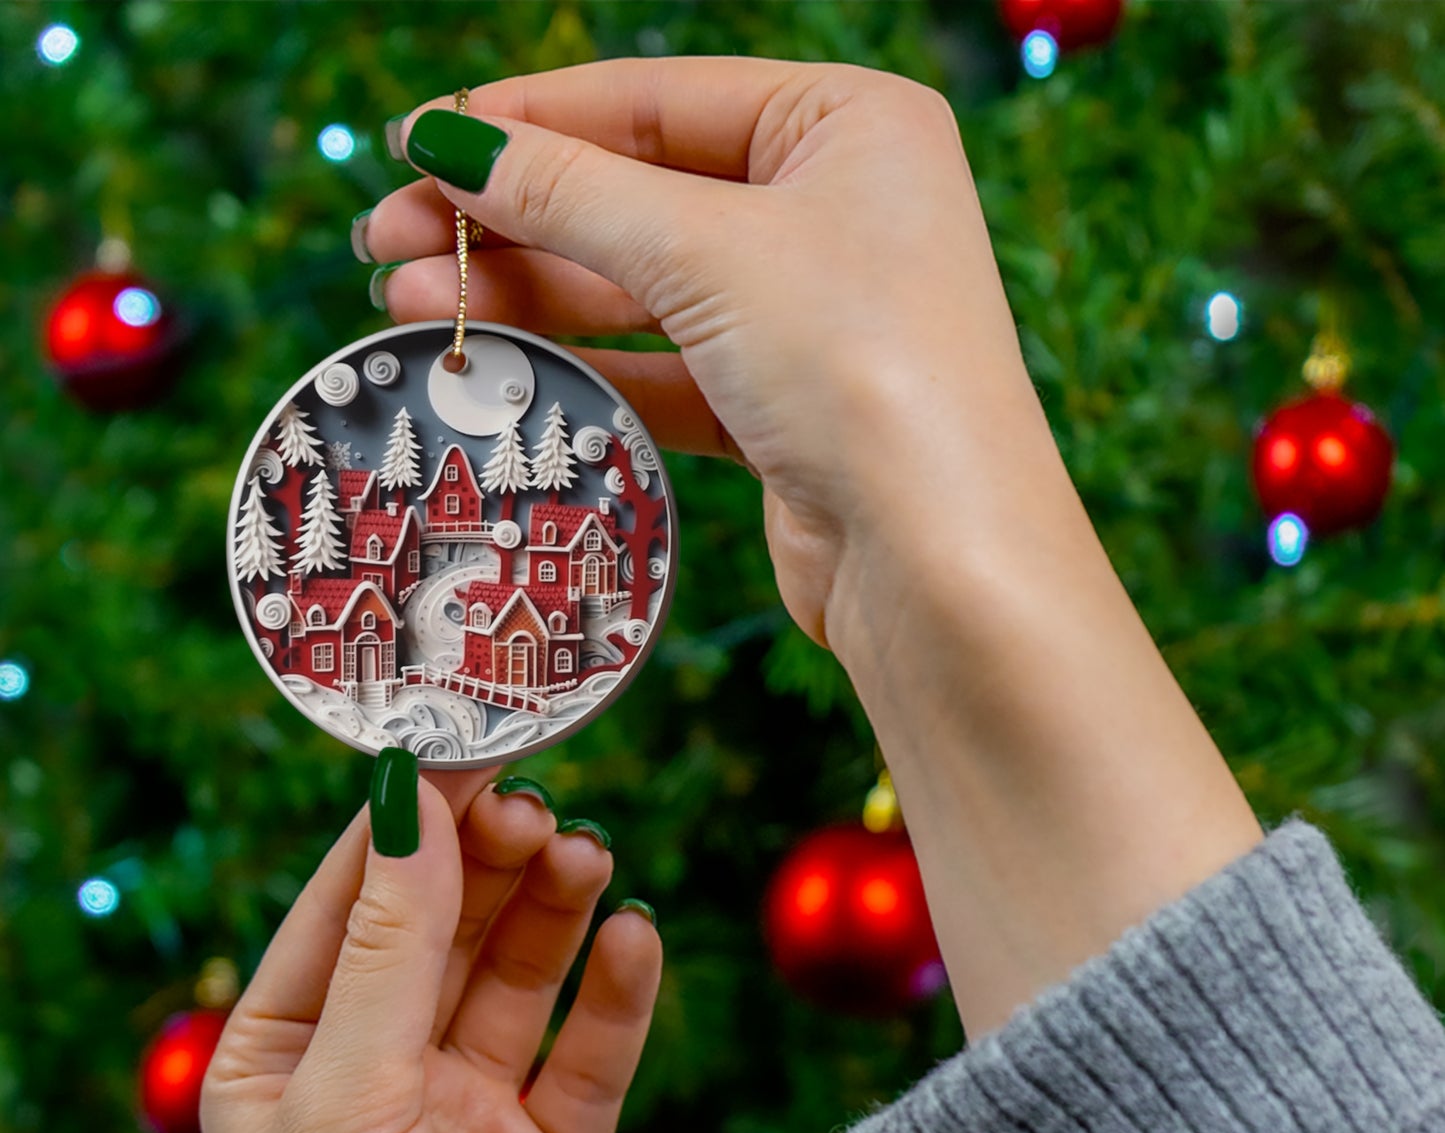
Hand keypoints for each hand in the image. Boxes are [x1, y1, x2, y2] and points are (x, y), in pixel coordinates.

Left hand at [201, 763, 661, 1132]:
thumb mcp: (346, 1095)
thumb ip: (391, 947)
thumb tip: (411, 803)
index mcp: (290, 1053)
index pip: (352, 902)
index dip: (408, 824)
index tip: (466, 747)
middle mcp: (380, 1073)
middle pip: (447, 928)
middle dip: (490, 863)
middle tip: (540, 805)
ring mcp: (469, 1114)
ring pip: (521, 978)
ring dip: (556, 912)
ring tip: (589, 856)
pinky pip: (591, 1055)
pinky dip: (617, 994)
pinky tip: (635, 939)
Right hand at [363, 60, 1261, 1038]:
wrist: (939, 562)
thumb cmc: (861, 368)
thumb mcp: (707, 253)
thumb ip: (572, 194)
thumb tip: (448, 144)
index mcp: (847, 126)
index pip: (657, 99)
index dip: (529, 120)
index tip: (418, 144)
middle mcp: (834, 210)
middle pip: (639, 194)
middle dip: (512, 218)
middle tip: (387, 239)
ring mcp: (810, 314)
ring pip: (642, 287)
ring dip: (530, 292)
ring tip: (411, 299)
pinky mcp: (783, 407)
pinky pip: (665, 364)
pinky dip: (585, 362)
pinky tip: (497, 360)